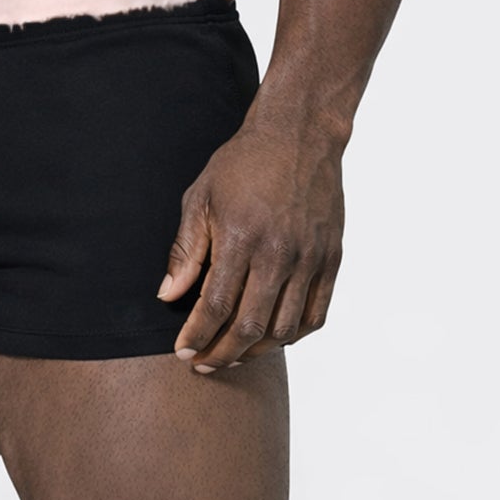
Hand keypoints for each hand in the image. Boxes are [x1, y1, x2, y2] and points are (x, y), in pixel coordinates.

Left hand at [156, 117, 344, 372]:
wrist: (299, 135)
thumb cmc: (243, 163)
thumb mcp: (201, 196)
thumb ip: (186, 250)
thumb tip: (168, 296)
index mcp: (241, 236)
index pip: (216, 305)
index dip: (197, 335)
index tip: (183, 352)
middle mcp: (279, 253)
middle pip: (250, 327)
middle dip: (222, 354)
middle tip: (203, 364)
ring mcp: (309, 258)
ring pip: (285, 329)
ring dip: (256, 352)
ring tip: (234, 354)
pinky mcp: (331, 259)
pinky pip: (316, 315)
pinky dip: (293, 336)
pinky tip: (273, 338)